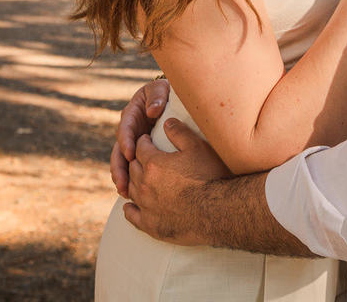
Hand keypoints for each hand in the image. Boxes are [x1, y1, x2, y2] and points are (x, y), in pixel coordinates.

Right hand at [111, 78, 169, 196]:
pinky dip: (130, 179)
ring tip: (124, 192)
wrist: (172, 99)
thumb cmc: (166, 92)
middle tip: (122, 183)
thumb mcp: (161, 89)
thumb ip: (157, 96)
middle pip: (119, 150)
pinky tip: (132, 194)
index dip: (126, 141)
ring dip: (121, 177)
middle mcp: (129, 130)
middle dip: (119, 167)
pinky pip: (132, 167)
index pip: (125, 128)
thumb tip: (153, 111)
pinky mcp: (139, 152)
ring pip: (122, 162)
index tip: (130, 154)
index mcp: (132, 114)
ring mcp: (133, 142)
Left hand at [123, 118, 232, 244]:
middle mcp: (145, 184)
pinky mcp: (150, 225)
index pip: (140, 147)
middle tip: (143, 158)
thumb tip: (166, 121)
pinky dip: (129, 209)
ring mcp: (146, 206)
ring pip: (131, 189)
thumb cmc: (210, 177)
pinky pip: (132, 215)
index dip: (144, 141)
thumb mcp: (197, 147)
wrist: (217, 212)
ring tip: (138, 179)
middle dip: (136, 160)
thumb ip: (179, 132)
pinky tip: (130, 206)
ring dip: (133, 182)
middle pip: (133, 167)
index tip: (146, 140)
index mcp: (153, 163)